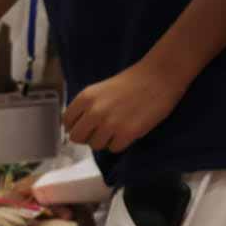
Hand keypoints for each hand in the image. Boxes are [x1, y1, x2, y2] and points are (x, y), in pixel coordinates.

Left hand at [62, 62, 183, 152]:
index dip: (75, 126)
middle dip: (87, 137)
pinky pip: (114, 148)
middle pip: (77, 137)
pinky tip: (127, 131)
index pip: (67, 122)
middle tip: (100, 132)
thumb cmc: (130, 83)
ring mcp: (110, 123)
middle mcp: (94, 111)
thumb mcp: (98, 90)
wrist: (158, 77)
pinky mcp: (128, 133)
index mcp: (85, 98)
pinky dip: (120, 143)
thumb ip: (86, 107)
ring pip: (95, 145)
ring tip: (116, 129)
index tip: (85, 127)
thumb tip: (76, 128)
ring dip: (105, 140)